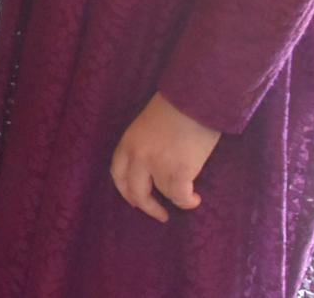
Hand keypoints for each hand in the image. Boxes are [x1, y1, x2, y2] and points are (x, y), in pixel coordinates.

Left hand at [110, 92, 220, 221]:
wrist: (195, 98)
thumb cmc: (175, 106)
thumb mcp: (147, 125)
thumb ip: (145, 145)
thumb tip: (154, 165)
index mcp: (128, 142)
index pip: (118, 174)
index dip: (125, 191)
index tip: (134, 201)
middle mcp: (138, 156)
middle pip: (135, 191)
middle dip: (147, 206)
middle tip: (159, 214)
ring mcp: (158, 165)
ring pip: (163, 193)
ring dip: (175, 198)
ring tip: (187, 197)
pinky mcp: (180, 171)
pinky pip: (180, 196)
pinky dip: (188, 201)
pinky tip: (195, 200)